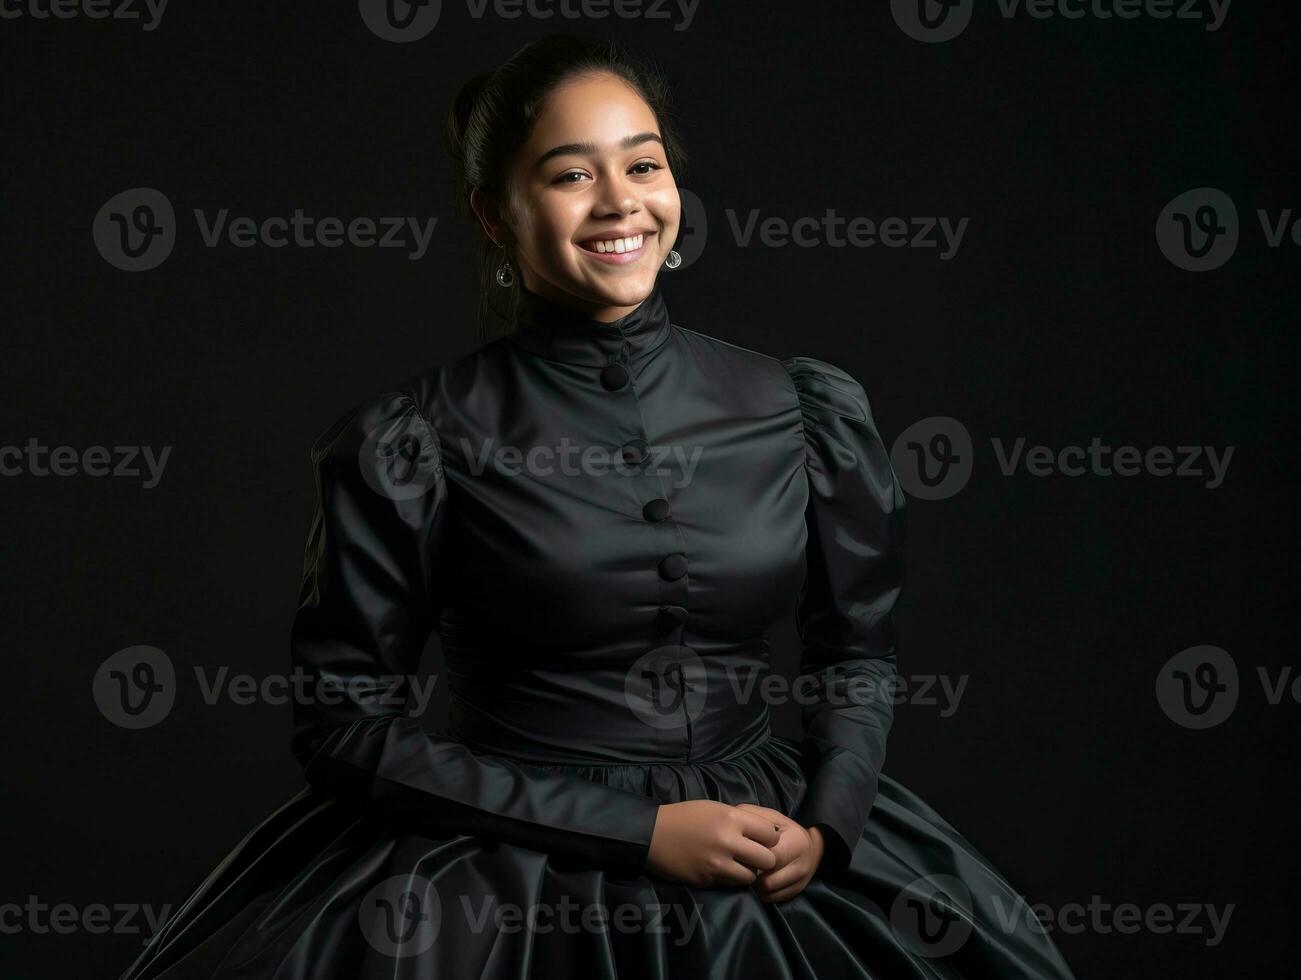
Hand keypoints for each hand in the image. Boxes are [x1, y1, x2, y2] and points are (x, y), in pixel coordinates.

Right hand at [645, 801, 782, 887]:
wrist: (651, 835)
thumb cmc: (685, 816)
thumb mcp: (715, 808)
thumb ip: (740, 821)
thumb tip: (765, 834)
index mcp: (731, 818)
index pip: (771, 834)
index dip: (769, 838)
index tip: (762, 839)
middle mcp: (728, 842)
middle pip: (768, 860)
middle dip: (764, 859)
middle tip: (754, 856)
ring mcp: (717, 864)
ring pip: (751, 877)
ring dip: (748, 872)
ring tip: (738, 864)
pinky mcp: (707, 880)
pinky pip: (731, 883)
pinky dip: (731, 878)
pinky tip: (721, 869)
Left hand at [735, 803, 824, 902]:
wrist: (814, 848)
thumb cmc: (787, 830)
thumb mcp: (774, 817)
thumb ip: (754, 818)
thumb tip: (734, 828)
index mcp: (797, 843)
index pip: (770, 858)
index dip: (752, 857)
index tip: (741, 852)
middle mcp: (801, 866)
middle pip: (767, 881)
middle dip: (751, 874)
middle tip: (741, 866)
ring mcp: (799, 883)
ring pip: (767, 892)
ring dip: (754, 885)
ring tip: (748, 873)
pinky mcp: (795, 893)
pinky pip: (771, 899)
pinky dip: (760, 892)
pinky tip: (756, 881)